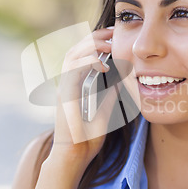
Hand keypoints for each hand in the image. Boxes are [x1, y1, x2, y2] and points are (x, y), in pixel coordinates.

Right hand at [49, 27, 115, 167]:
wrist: (75, 156)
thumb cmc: (88, 137)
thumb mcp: (106, 110)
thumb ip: (110, 93)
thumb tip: (123, 78)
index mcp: (76, 84)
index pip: (83, 54)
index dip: (98, 42)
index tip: (115, 36)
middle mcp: (67, 82)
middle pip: (76, 49)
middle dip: (95, 37)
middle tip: (113, 32)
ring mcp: (64, 88)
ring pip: (72, 55)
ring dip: (90, 46)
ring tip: (109, 44)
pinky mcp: (64, 95)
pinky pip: (73, 71)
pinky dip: (87, 63)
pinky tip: (103, 64)